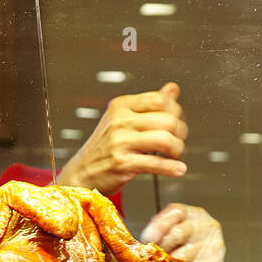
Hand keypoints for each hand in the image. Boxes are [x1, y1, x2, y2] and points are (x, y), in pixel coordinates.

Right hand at [55, 82, 188, 193]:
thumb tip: (173, 88)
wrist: (82, 173)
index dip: (175, 112)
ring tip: (174, 156)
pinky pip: (156, 163)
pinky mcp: (121, 163)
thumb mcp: (124, 119)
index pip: (160, 99)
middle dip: (180, 133)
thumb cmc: (105, 147)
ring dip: (177, 150)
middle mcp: (119, 121)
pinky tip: (178, 169)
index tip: (176, 123)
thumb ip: (150, 105)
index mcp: (121, 106)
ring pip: (165, 140)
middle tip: (177, 142)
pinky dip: (172, 168)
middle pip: (167, 119)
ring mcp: (119, 142)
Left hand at [141, 203, 225, 261]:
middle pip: (179, 232)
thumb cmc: (184, 252)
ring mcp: (213, 244)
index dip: (159, 224)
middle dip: (161, 247)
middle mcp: (206, 225)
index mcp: (192, 214)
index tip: (146, 238)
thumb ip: (159, 237)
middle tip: (149, 260)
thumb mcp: (172, 239)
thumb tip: (137, 247)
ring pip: (184, 254)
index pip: (176, 212)